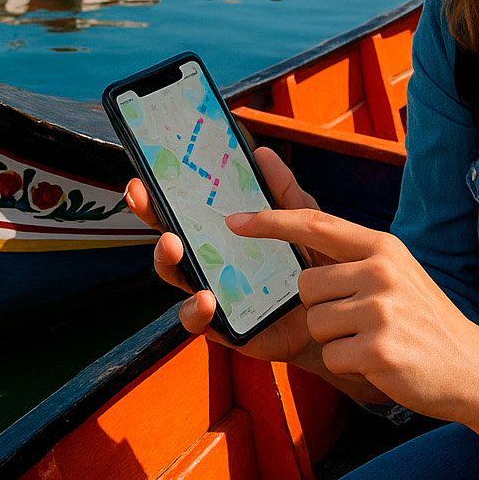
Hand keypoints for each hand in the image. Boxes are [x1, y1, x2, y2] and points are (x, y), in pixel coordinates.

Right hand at [124, 145, 326, 364]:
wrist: (337, 307)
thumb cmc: (312, 262)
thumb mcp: (302, 218)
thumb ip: (283, 190)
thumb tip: (263, 153)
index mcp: (224, 234)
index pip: (184, 213)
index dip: (158, 198)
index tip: (141, 180)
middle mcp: (213, 262)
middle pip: (170, 240)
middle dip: (151, 218)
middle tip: (143, 199)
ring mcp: (216, 293)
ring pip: (177, 277)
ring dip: (166, 260)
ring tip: (172, 245)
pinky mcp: (227, 326)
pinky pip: (201, 321)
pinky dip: (196, 311)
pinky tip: (206, 298)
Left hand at [229, 207, 478, 422]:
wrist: (473, 367)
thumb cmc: (423, 321)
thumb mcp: (395, 274)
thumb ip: (351, 259)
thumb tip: (300, 259)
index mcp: (381, 246)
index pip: (315, 224)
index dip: (271, 220)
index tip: (234, 220)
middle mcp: (381, 270)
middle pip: (306, 285)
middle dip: (320, 309)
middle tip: (360, 321)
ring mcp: (381, 308)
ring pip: (315, 323)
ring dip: (335, 340)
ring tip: (373, 341)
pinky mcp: (378, 348)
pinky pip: (332, 355)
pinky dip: (349, 365)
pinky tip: (380, 362)